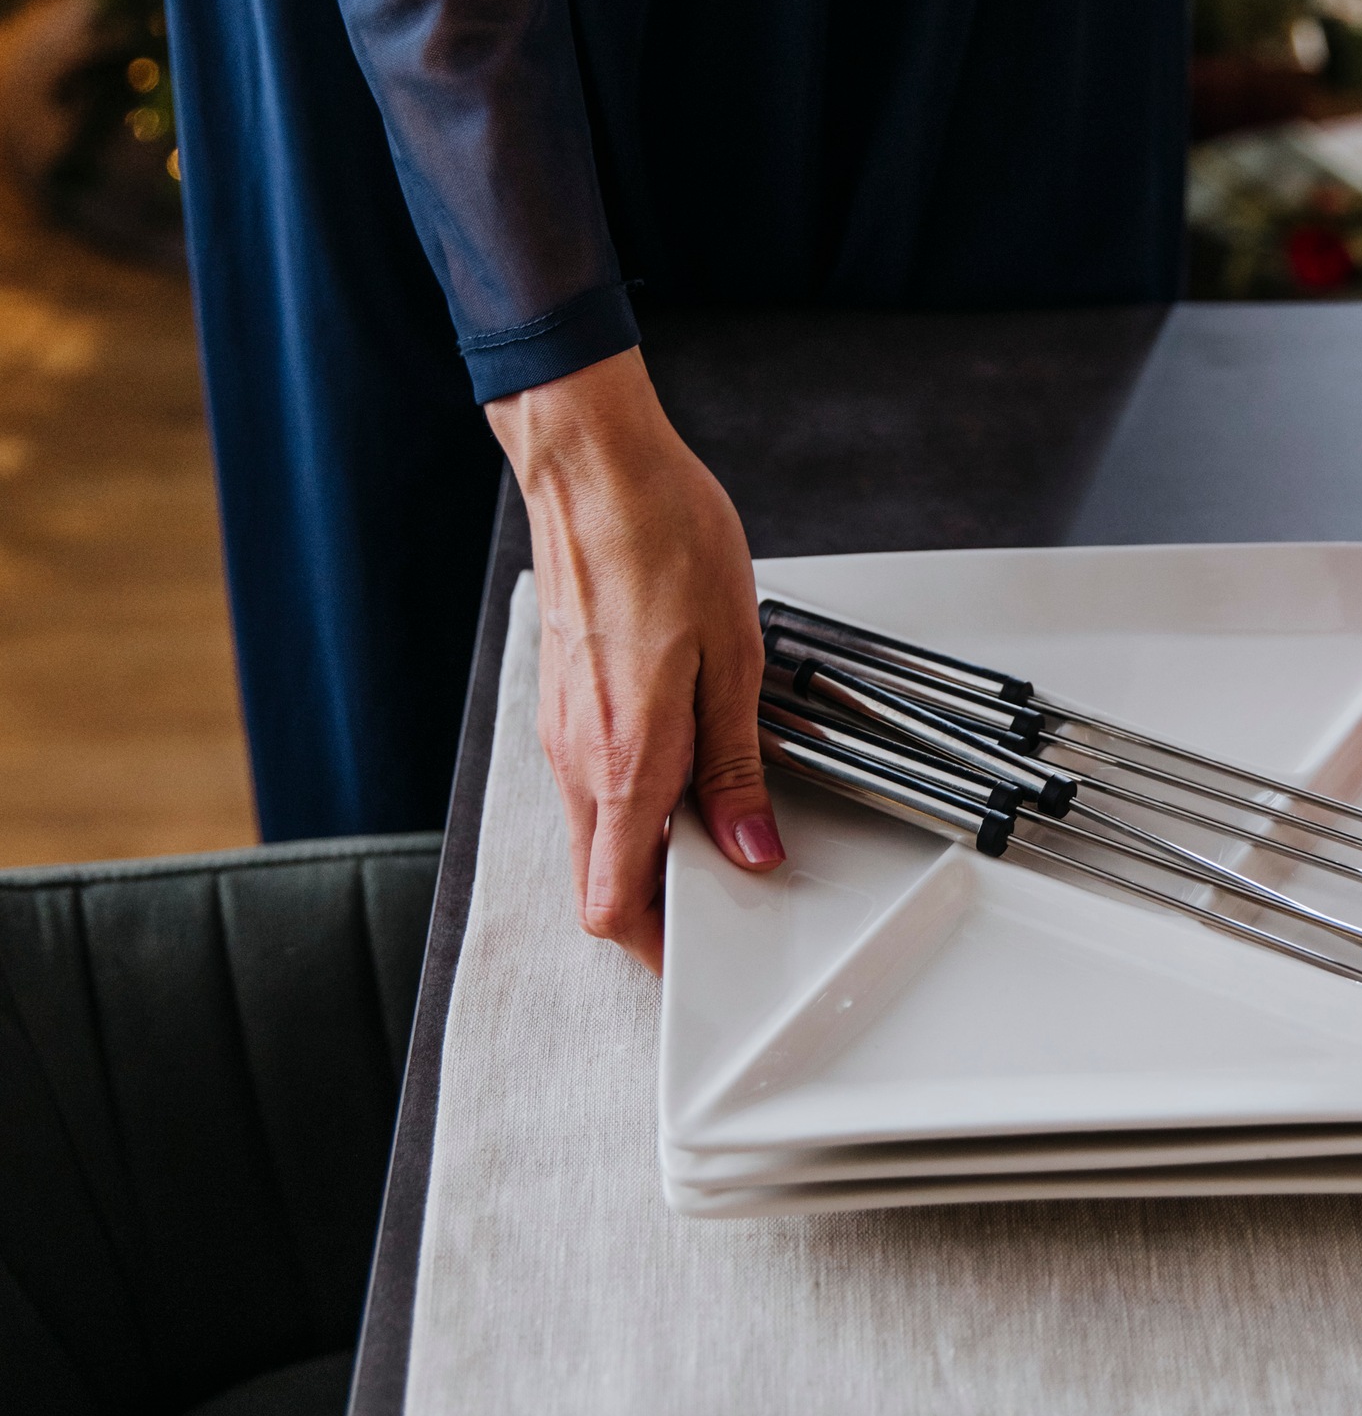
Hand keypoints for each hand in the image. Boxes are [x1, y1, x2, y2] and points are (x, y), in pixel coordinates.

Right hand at [487, 349, 781, 970]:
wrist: (594, 468)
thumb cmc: (662, 539)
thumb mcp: (733, 660)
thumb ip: (735, 766)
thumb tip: (749, 843)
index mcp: (623, 761)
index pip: (612, 900)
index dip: (653, 943)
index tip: (699, 947)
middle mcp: (576, 757)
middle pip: (597, 878)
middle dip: (652, 906)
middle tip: (718, 894)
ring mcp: (559, 730)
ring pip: (591, 831)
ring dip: (643, 848)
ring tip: (713, 820)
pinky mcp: (560, 701)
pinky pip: (587, 781)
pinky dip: (627, 799)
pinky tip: (677, 762)